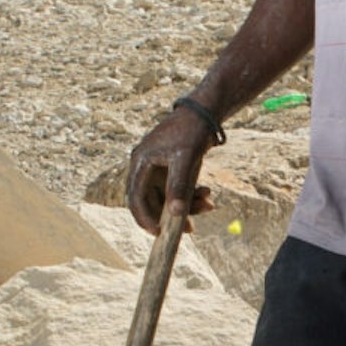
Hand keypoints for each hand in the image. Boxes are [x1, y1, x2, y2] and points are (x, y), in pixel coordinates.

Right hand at [126, 107, 217, 233]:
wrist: (205, 112)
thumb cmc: (191, 131)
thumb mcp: (185, 159)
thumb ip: (178, 186)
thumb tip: (175, 214)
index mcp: (141, 162)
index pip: (135, 197)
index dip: (145, 218)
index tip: (159, 233)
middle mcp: (146, 167)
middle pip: (153, 201)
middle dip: (172, 215)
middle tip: (190, 228)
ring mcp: (158, 169)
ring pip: (168, 197)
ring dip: (187, 204)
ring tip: (209, 204)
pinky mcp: (171, 169)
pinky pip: (178, 189)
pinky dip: (192, 195)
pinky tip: (208, 194)